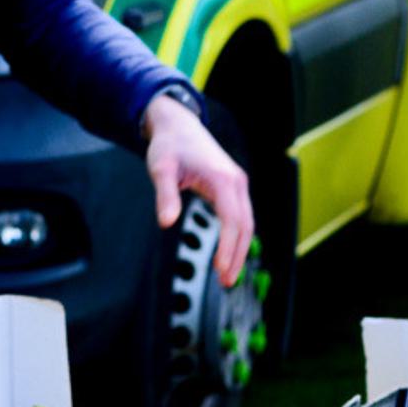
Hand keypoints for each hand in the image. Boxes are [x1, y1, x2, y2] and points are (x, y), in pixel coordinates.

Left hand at [143, 93, 253, 286]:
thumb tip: (166, 223)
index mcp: (223, 179)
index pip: (232, 220)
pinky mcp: (233, 186)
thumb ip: (165, 196)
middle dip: (237, 255)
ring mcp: (238, 184)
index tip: (220, 269)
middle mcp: (237, 182)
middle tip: (226, 282)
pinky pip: (241, 215)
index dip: (228, 247)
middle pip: (245, 225)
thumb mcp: (161, 169)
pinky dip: (237, 236)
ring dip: (239, 248)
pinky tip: (228, 252)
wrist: (178, 124)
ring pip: (247, 222)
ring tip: (227, 274)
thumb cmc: (169, 145)